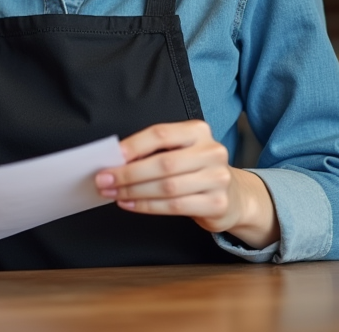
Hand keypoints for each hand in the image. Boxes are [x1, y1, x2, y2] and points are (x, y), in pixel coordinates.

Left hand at [94, 120, 279, 250]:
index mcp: (199, 131)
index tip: (112, 156)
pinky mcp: (217, 203)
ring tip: (114, 194)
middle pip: (162, 163)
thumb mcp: (181, 151)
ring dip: (134, 192)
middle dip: (128, 174)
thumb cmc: (195, 170)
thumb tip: (116, 160)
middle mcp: (212, 151)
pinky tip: (130, 204)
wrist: (234, 195)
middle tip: (104, 180)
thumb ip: (154, 152)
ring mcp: (217, 178)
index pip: (161, 134)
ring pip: (166, 187)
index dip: (134, 145)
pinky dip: (147, 207)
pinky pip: (174, 206)